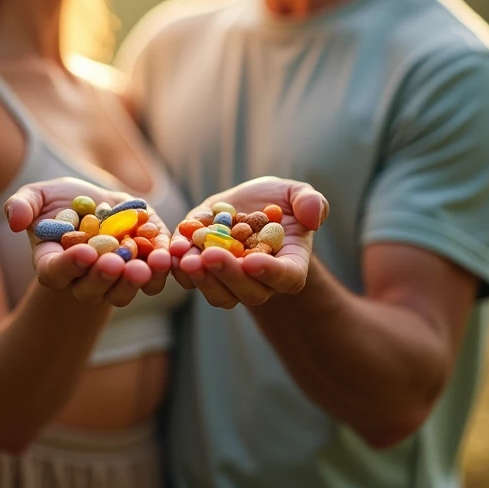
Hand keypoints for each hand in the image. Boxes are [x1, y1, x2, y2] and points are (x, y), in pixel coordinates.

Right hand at [5, 177, 171, 306]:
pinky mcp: (142, 266)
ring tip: (145, 266)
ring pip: (123, 291)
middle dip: (103, 277)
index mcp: (52, 264)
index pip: (55, 272)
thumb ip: (21, 205)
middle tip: (115, 263)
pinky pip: (152, 278)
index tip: (83, 252)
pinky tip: (164, 256)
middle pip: (91, 289)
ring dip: (134, 281)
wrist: (96, 204)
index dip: (68, 265)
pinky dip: (159, 271)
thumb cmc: (59, 202)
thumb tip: (15, 220)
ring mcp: (114, 278)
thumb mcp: (36, 196)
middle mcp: (82, 279)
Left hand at [170, 176, 327, 308]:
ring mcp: (231, 281)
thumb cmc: (280, 202)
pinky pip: (191, 280)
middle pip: (248, 292)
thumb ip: (311, 202)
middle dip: (227, 275)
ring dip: (201, 279)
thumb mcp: (298, 193)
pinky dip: (180, 268)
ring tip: (186, 256)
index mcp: (291, 266)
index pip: (285, 277)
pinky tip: (175, 249)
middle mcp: (262, 282)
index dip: (270, 272)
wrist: (250, 206)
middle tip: (210, 255)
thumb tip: (314, 217)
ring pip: (218, 294)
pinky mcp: (204, 271)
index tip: (252, 261)